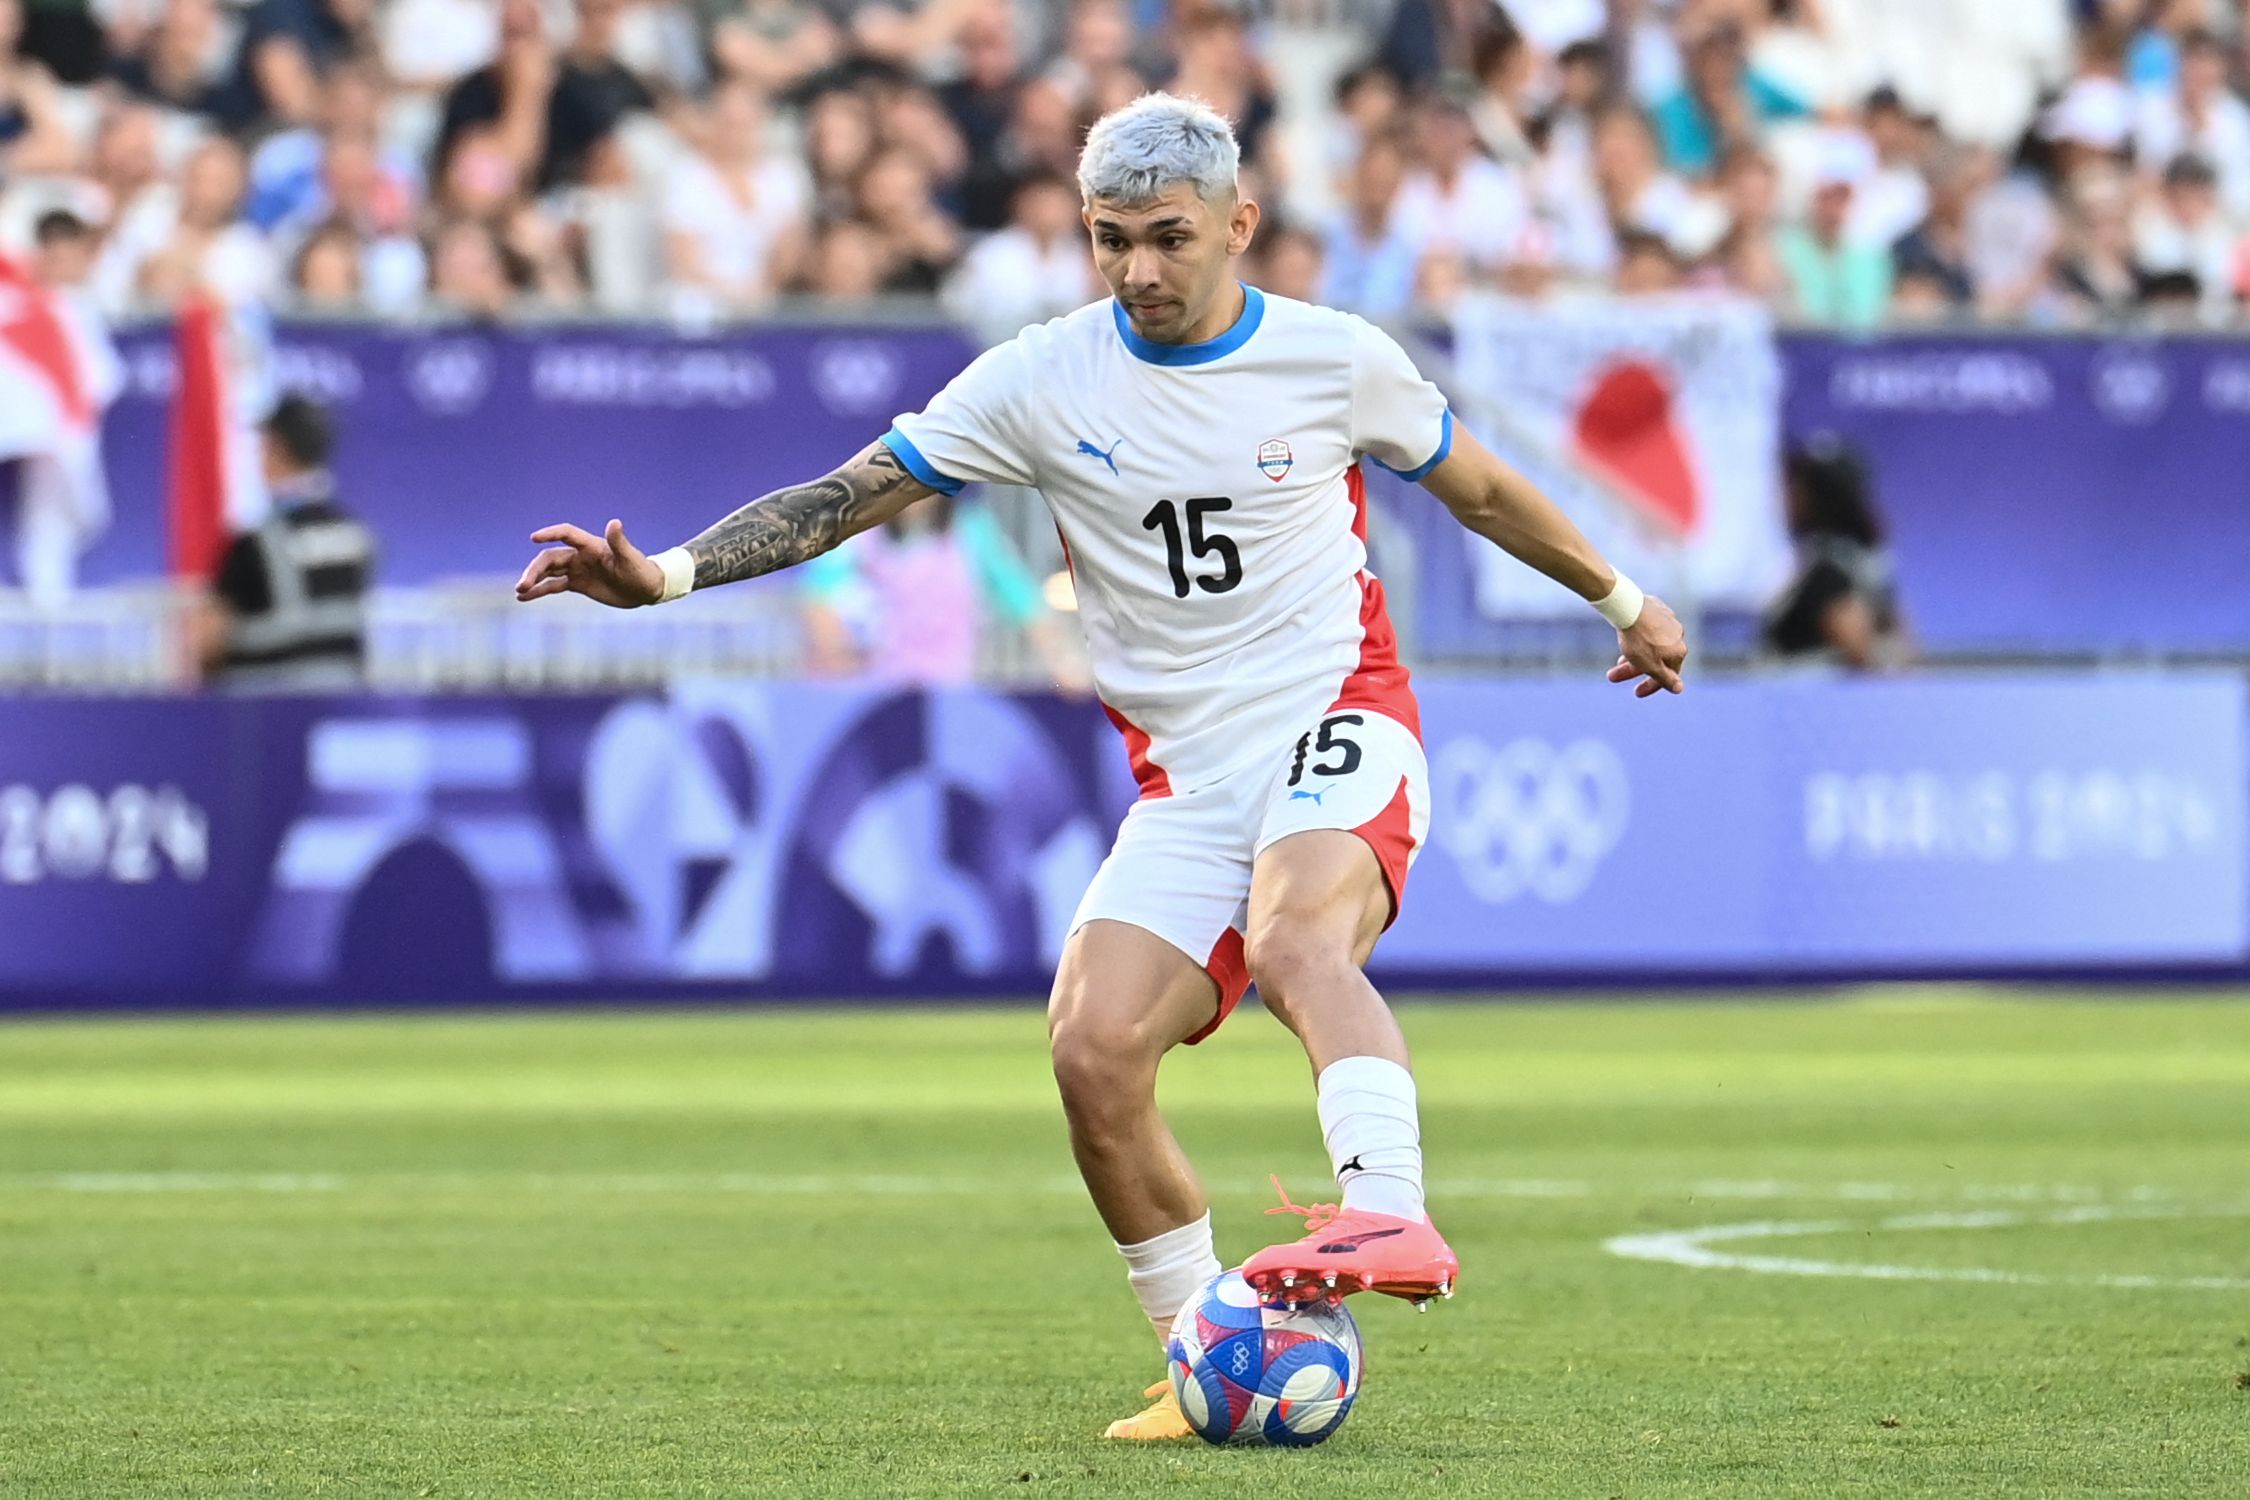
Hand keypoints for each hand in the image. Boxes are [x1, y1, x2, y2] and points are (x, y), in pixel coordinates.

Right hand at [516, 519, 665, 607]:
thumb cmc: (641, 571)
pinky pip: (554, 585)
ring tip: (519, 592)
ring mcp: (578, 570)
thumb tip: (614, 522)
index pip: (566, 534)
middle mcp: (581, 555)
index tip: (534, 538)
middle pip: (550, 557)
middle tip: (523, 585)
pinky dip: (540, 590)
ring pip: (548, 571)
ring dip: (533, 579)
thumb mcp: (630, 558)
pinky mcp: (578, 584)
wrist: (646, 589)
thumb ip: (620, 542)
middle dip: (535, 570)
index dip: (551, 533)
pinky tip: (525, 598)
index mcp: (591, 546)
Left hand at [1605, 594, 1687, 697]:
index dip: (1651, 686)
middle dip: (1632, 670)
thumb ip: (1665, 679)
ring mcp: (1669, 621)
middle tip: (1612, 676)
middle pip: (1655, 659)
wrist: (1629, 606)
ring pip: (1651, 644)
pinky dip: (1638, 639)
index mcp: (1679, 651)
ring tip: (1617, 661)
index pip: (1667, 676)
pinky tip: (1627, 639)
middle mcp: (1678, 636)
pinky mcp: (1658, 609)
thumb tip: (1680, 689)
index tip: (1636, 693)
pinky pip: (1649, 630)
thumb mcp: (1650, 665)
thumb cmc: (1639, 639)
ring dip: (1633, 655)